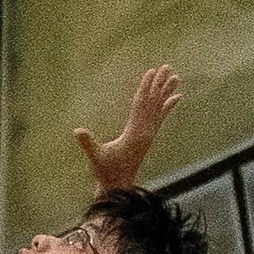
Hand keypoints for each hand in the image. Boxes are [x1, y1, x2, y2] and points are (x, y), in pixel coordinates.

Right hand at [77, 65, 179, 189]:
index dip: (145, 87)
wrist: (119, 186)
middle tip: (168, 67)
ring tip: (176, 77)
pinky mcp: (148, 137)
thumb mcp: (95, 156)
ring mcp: (149, 134)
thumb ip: (88, 143)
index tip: (151, 72)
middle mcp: (146, 131)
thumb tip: (77, 131)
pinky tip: (176, 98)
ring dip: (166, 92)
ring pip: (159, 108)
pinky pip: (160, 118)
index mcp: (135, 133)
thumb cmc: (105, 171)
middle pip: (153, 103)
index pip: (141, 105)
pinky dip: (168, 107)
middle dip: (159, 84)